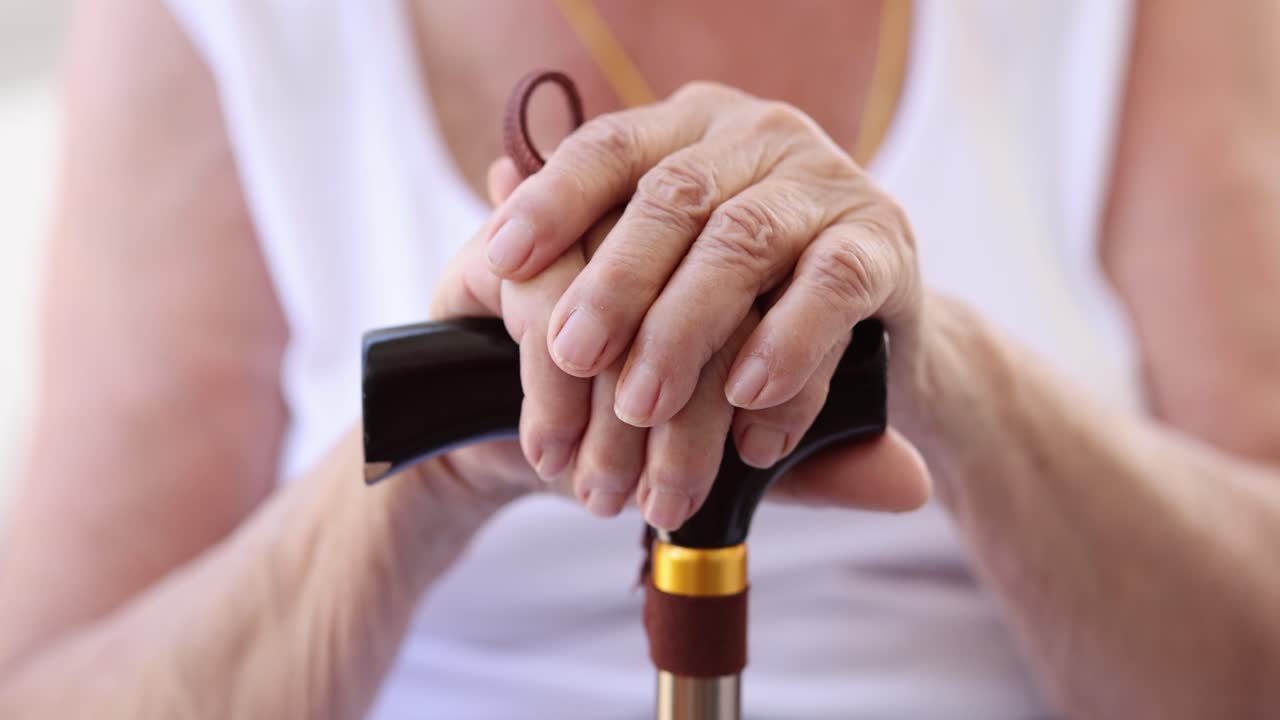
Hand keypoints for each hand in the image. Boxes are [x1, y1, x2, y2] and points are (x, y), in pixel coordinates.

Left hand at [445, 84, 931, 527]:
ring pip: (742, 241)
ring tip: (644, 406)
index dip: (553, 200)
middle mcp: (760, 136)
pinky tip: (748, 401)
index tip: (502, 261)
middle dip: (614, 284)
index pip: (611, 147)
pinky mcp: (886, 241)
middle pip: (672, 197)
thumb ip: (599, 231)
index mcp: (693, 130)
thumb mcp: (667, 270)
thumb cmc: (748, 307)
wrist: (877, 353)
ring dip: (686, 330)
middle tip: (569, 358)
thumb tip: (495, 181)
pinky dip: (786, 345)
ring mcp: (828, 182)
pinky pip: (832, 287)